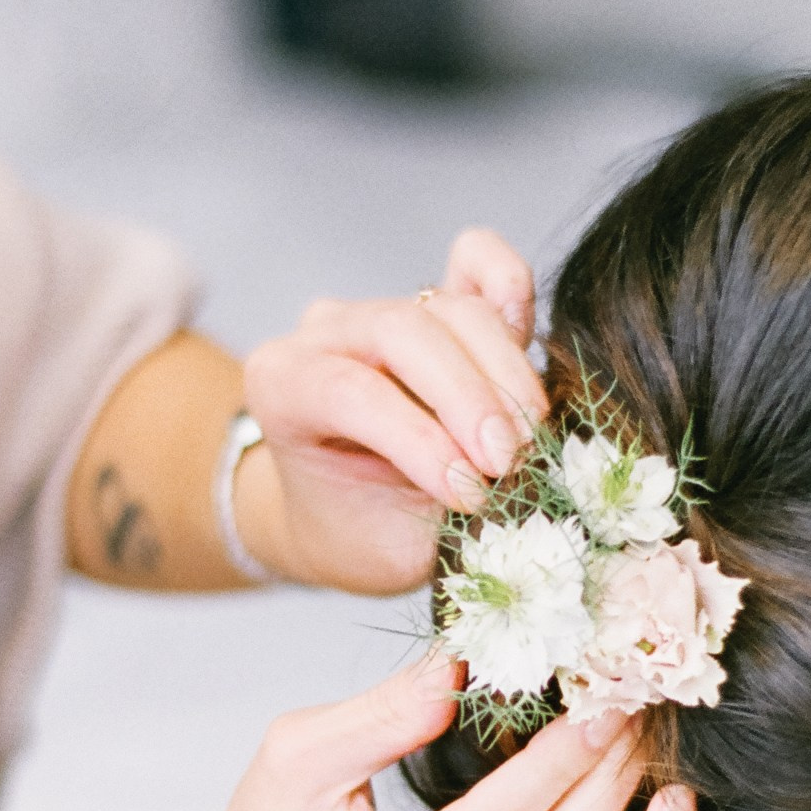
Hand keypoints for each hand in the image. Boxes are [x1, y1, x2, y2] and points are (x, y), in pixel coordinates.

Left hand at [237, 228, 545, 593]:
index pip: (351, 393)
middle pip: (403, 331)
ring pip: (451, 308)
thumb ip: (437, 514)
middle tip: (510, 462)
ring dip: (504, 373)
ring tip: (528, 438)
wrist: (343, 513)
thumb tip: (511, 490)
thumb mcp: (386, 548)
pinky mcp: (437, 301)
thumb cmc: (356, 529)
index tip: (471, 495)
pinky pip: (475, 262)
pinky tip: (526, 334)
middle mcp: (325, 332)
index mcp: (282, 385)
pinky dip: (507, 284)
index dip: (420, 441)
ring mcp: (383, 308)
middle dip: (468, 399)